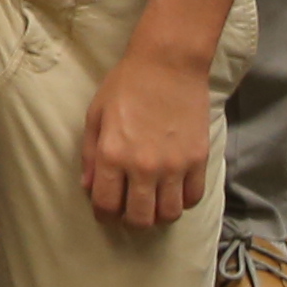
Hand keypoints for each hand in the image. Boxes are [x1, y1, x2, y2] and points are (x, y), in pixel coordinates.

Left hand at [79, 46, 215, 234]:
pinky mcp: (198, 160)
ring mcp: (174, 166)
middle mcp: (143, 166)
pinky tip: (174, 190)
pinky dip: (183, 201)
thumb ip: (89, 155)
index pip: (106, 205)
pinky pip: (193, 198)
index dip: (104, 215)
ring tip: (153, 203)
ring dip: (158, 214)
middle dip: (131, 221)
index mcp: (112, 155)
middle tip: (130, 211)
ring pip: (168, 215)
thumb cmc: (126, 86)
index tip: (106, 212)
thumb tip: (88, 187)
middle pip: (140, 219)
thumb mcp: (95, 115)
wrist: (168, 65)